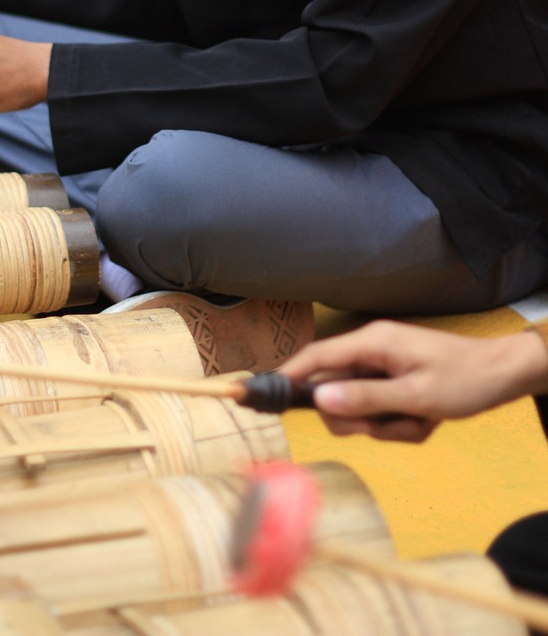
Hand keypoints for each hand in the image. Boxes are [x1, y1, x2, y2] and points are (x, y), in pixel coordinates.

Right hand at [279, 320, 547, 442]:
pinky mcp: (392, 383)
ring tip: (420, 420)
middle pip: (336, 393)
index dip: (288, 375)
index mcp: (372, 343)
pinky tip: (426, 419)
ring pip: (360, 409)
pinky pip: (380, 413)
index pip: (316, 357)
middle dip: (361, 420)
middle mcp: (371, 352)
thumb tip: (319, 400)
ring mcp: (382, 368)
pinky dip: (400, 424)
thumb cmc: (464, 380)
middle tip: (390, 425)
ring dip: (387, 425)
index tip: (265, 396)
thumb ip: (365, 399)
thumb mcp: (415, 396)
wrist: (503, 376)